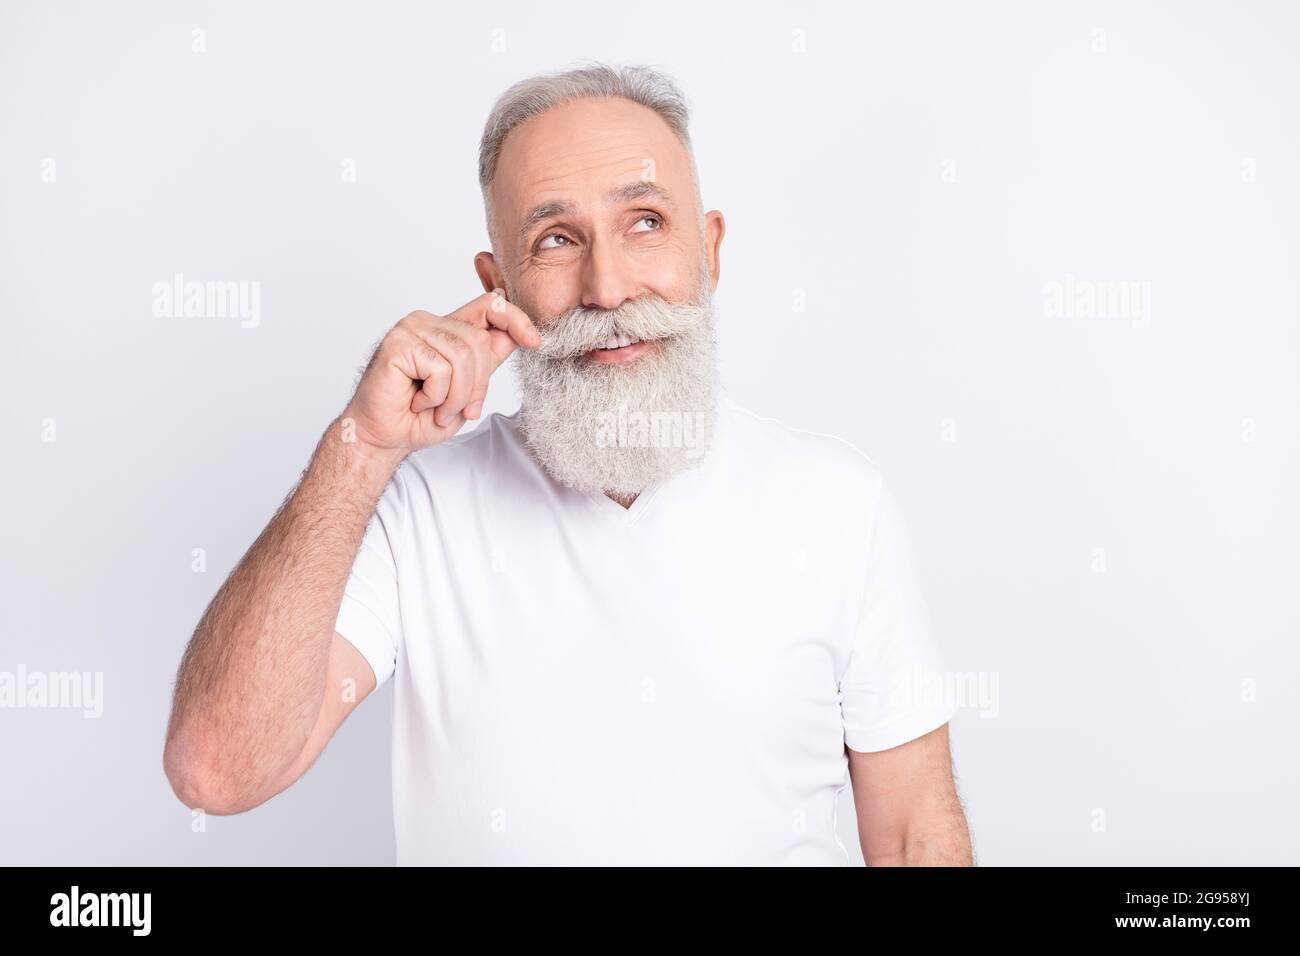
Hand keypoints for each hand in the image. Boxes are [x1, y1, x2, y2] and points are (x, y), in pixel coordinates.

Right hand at [340, 289, 540, 458]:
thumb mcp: (469, 389)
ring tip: (436, 409)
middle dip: (477, 386)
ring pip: (462, 356)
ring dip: (455, 396)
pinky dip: (435, 396)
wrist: (384, 437)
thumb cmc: (422, 416)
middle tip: (458, 410)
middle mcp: (430, 322)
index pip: (491, 305)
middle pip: (479, 341)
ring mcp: (412, 328)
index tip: (535, 342)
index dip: (517, 319)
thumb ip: (488, 360)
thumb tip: (519, 334)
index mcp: (449, 328)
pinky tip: (417, 402)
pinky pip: (439, 369)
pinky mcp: (398, 342)